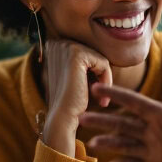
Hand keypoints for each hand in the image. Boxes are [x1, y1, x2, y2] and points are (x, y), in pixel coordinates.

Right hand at [40, 39, 112, 154]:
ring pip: (100, 59)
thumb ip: (84, 63)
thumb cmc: (70, 101)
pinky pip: (104, 63)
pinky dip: (106, 81)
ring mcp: (66, 47)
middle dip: (99, 76)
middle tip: (97, 98)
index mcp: (55, 46)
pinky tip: (100, 99)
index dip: (93, 74)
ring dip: (103, 80)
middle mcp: (58, 43)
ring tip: (100, 99)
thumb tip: (100, 54)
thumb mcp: (77, 77)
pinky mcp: (76, 54)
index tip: (90, 92)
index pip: (88, 54)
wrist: (62, 118)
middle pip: (95, 55)